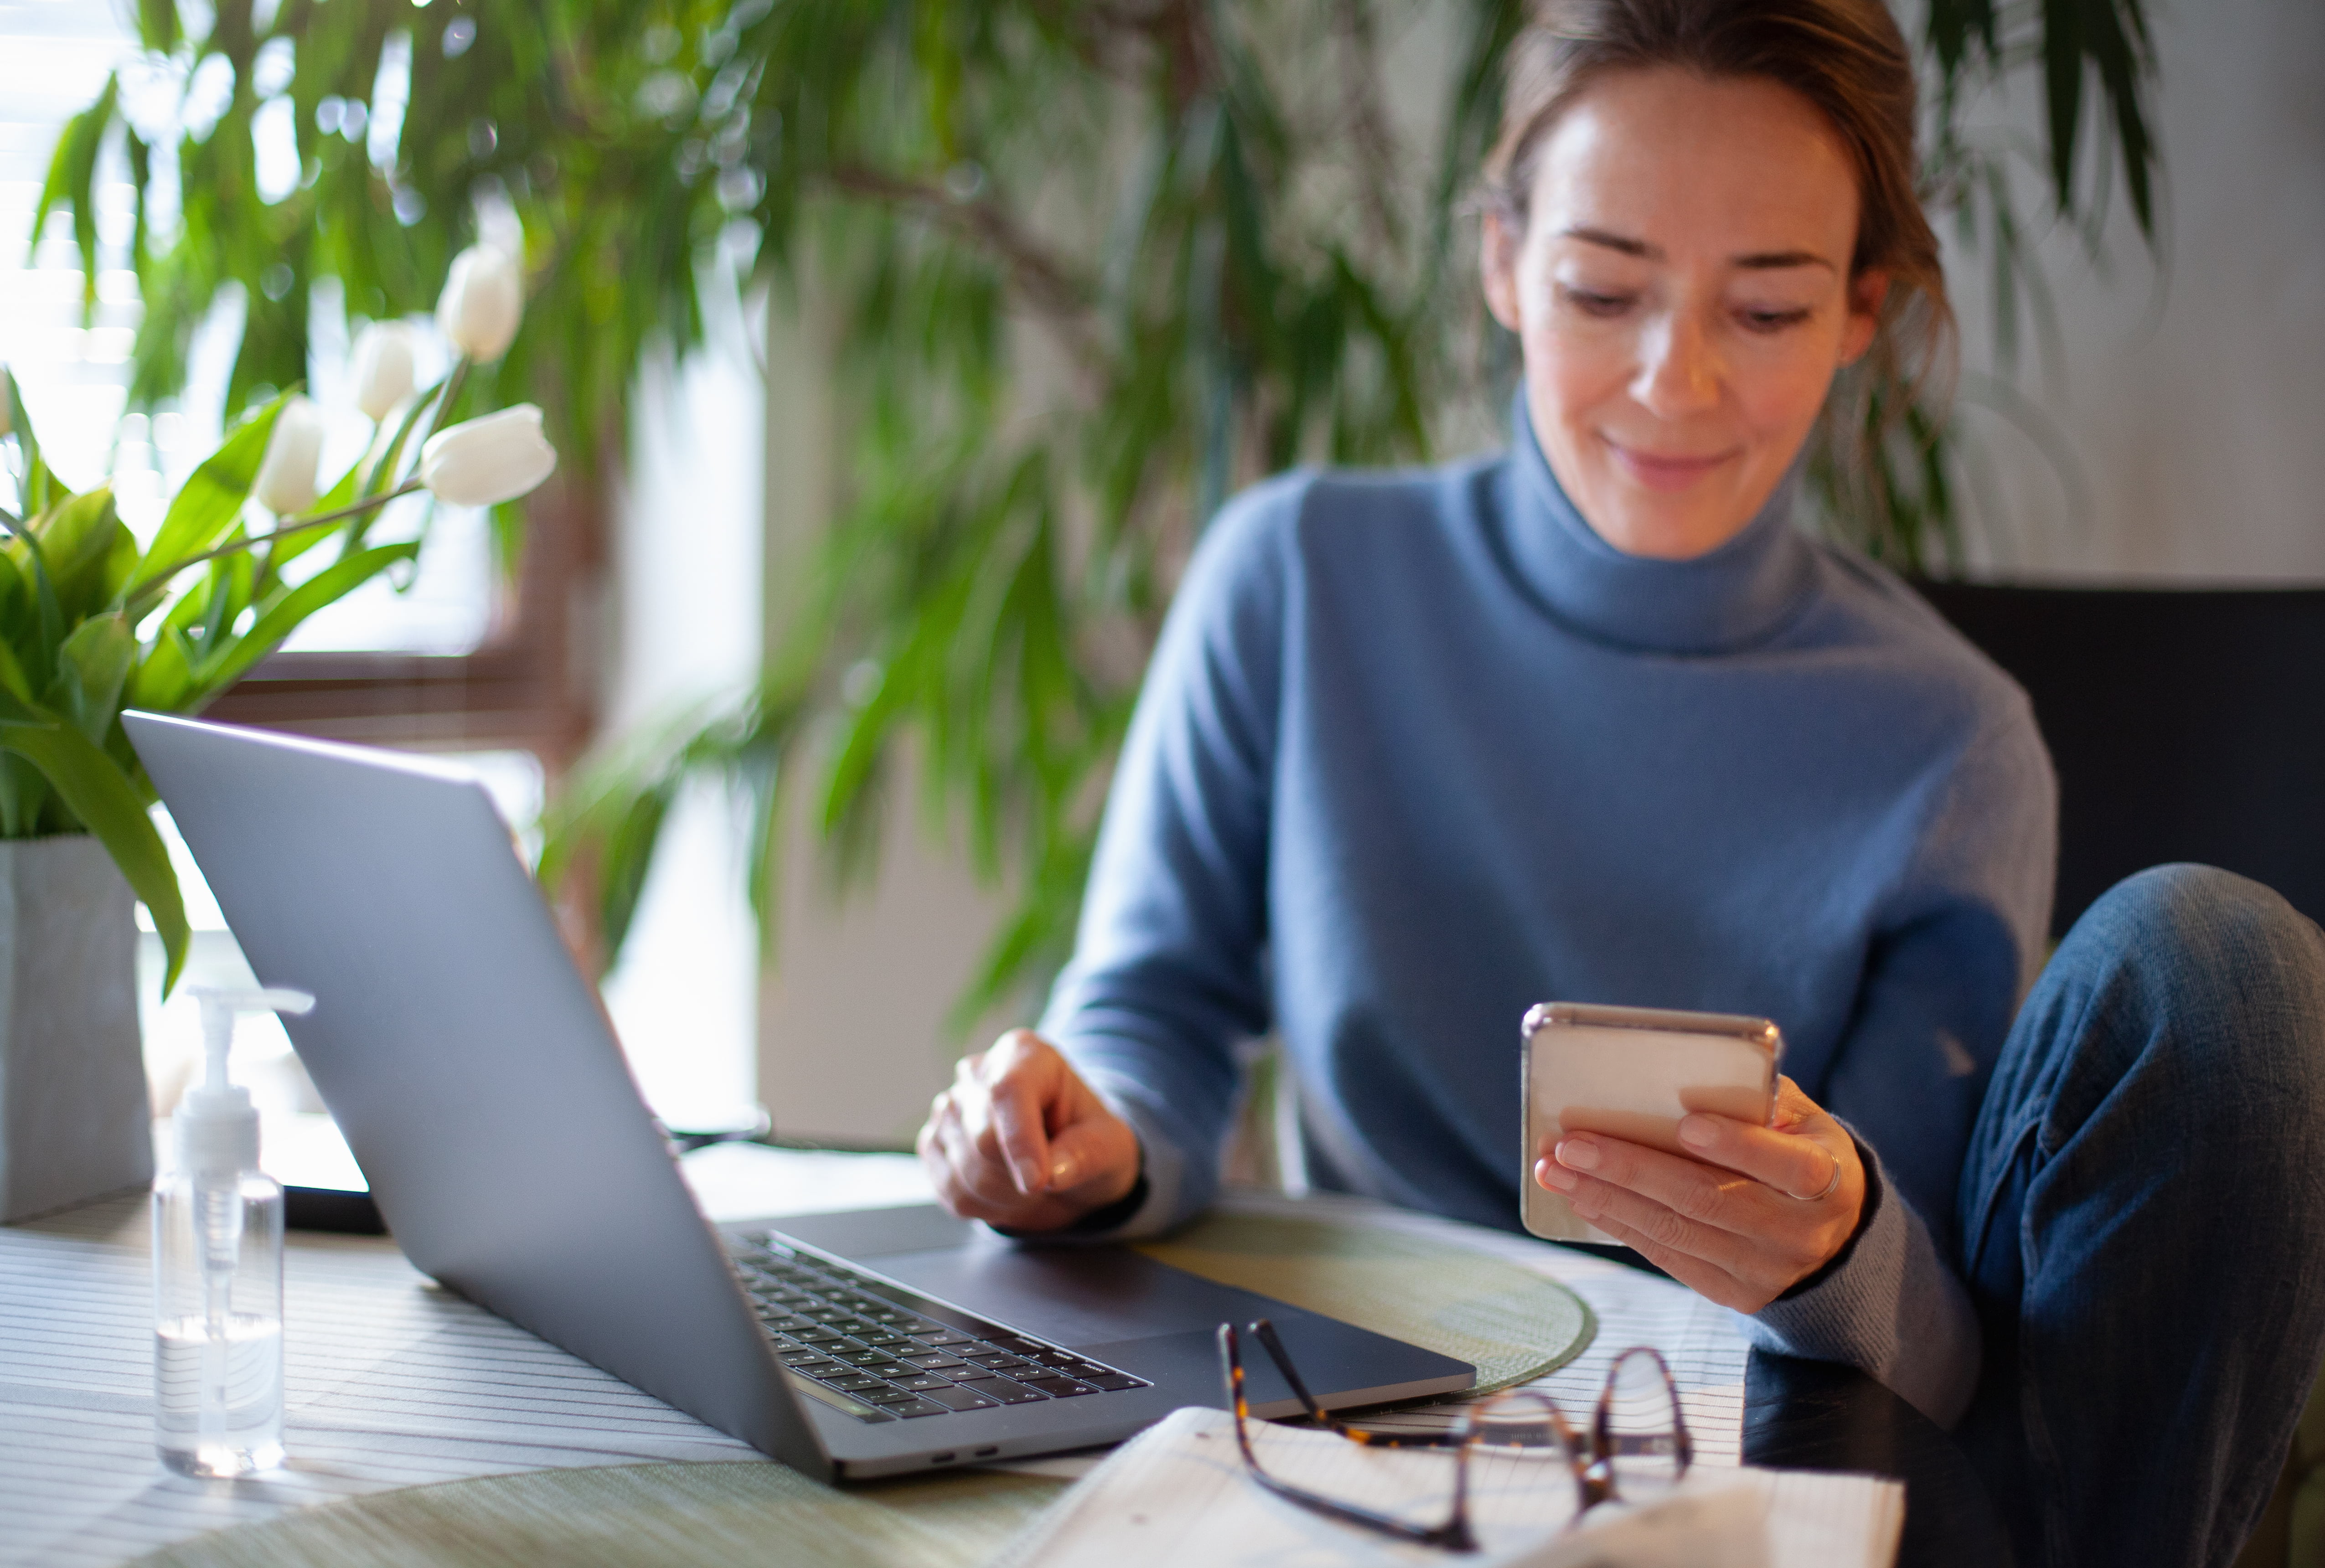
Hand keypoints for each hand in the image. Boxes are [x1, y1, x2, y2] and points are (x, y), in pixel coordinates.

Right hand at [917, 1029, 1141, 1231]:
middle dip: (1018, 1178)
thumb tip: (1054, 1173)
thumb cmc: (1090, 1141)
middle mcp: (978, 1073)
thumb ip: (1086, 1154)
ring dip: (1003, 1196)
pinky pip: (948, 1188)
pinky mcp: (933, 1141)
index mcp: (1024, 1054)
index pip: (1008, 1090)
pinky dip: (981, 1205)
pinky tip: (1006, 1193)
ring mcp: (949, 1107)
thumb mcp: (1110, 1145)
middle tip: (1049, 1184)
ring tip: (1031, 1187)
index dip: (1019, 1140)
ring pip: (962, 1168)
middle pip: (980, 1137)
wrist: (1064, 1158)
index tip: (1039, 1182)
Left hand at [1533, 1075, 1865, 1311]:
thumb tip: (1685, 1076)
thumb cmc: (1802, 1154)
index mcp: (1826, 1180)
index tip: (1685, 1125)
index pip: (1785, 1165)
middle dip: (1632, 1169)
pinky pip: (1670, 1259)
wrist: (1835, 1238)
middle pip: (1708, 1201)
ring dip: (1608, 1198)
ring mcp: (1765, 1270)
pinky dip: (1622, 1226)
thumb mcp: (1804, 1122)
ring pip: (1678, 1233)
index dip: (1737, 1146)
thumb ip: (1756, 1099)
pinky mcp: (1735, 1294)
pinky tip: (1584, 1199)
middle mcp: (1799, 1232)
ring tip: (1557, 1170)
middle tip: (1572, 1144)